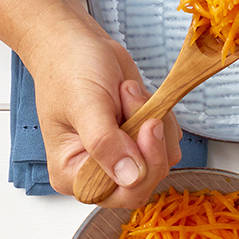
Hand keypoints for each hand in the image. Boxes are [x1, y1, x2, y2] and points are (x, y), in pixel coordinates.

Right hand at [27, 16, 179, 206]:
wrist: (76, 44)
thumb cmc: (68, 70)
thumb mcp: (85, 105)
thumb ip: (105, 144)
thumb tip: (129, 177)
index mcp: (73, 174)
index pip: (121, 194)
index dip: (143, 166)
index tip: (147, 126)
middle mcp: (99, 174)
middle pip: (148, 179)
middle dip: (150, 136)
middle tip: (132, 97)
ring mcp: (123, 159)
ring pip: (164, 158)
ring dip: (154, 119)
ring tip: (125, 91)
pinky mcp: (142, 143)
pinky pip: (169, 141)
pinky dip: (160, 115)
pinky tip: (134, 96)